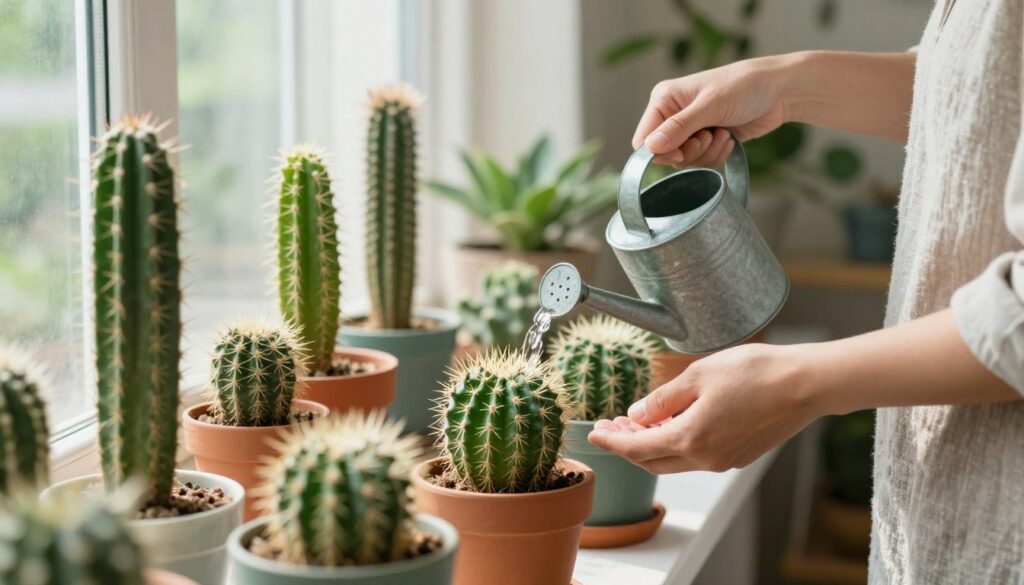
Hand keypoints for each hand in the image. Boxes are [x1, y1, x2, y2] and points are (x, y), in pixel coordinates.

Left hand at [588, 343, 819, 473]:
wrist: (804, 384)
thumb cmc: (754, 372)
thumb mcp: (698, 375)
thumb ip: (662, 399)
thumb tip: (636, 415)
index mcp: (691, 438)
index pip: (636, 448)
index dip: (611, 441)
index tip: (593, 434)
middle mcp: (706, 458)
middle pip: (652, 460)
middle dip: (627, 443)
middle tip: (611, 425)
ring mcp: (724, 460)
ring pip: (675, 459)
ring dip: (651, 443)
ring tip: (636, 421)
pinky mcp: (738, 455)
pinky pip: (696, 455)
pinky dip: (676, 442)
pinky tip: (670, 422)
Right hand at [634, 55, 797, 167]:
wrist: (778, 92)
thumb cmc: (745, 87)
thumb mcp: (710, 105)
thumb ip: (679, 127)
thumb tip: (651, 147)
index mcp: (664, 99)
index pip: (644, 139)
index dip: (659, 152)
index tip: (682, 152)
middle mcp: (673, 114)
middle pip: (665, 154)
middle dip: (690, 152)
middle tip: (708, 137)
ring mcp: (690, 128)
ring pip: (684, 160)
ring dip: (706, 153)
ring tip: (723, 134)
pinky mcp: (706, 139)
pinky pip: (701, 161)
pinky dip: (716, 155)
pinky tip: (729, 139)